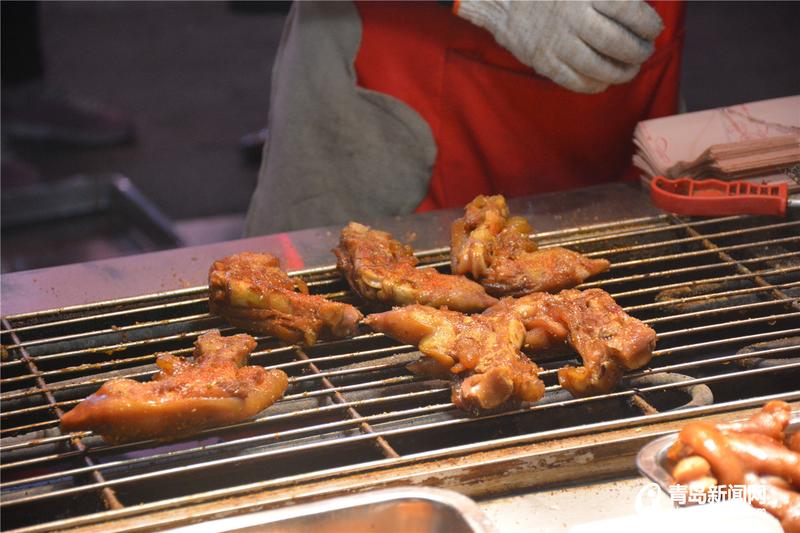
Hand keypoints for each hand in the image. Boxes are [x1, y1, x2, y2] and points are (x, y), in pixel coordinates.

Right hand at [456, 0, 663, 92]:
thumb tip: (640, 2)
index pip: (630, 11)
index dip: (648, 24)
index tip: (653, 29)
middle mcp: (572, 18)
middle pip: (618, 43)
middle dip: (639, 51)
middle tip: (645, 51)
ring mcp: (557, 43)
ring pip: (600, 67)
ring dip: (622, 72)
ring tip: (630, 69)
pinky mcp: (543, 62)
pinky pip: (576, 82)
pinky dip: (596, 84)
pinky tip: (604, 80)